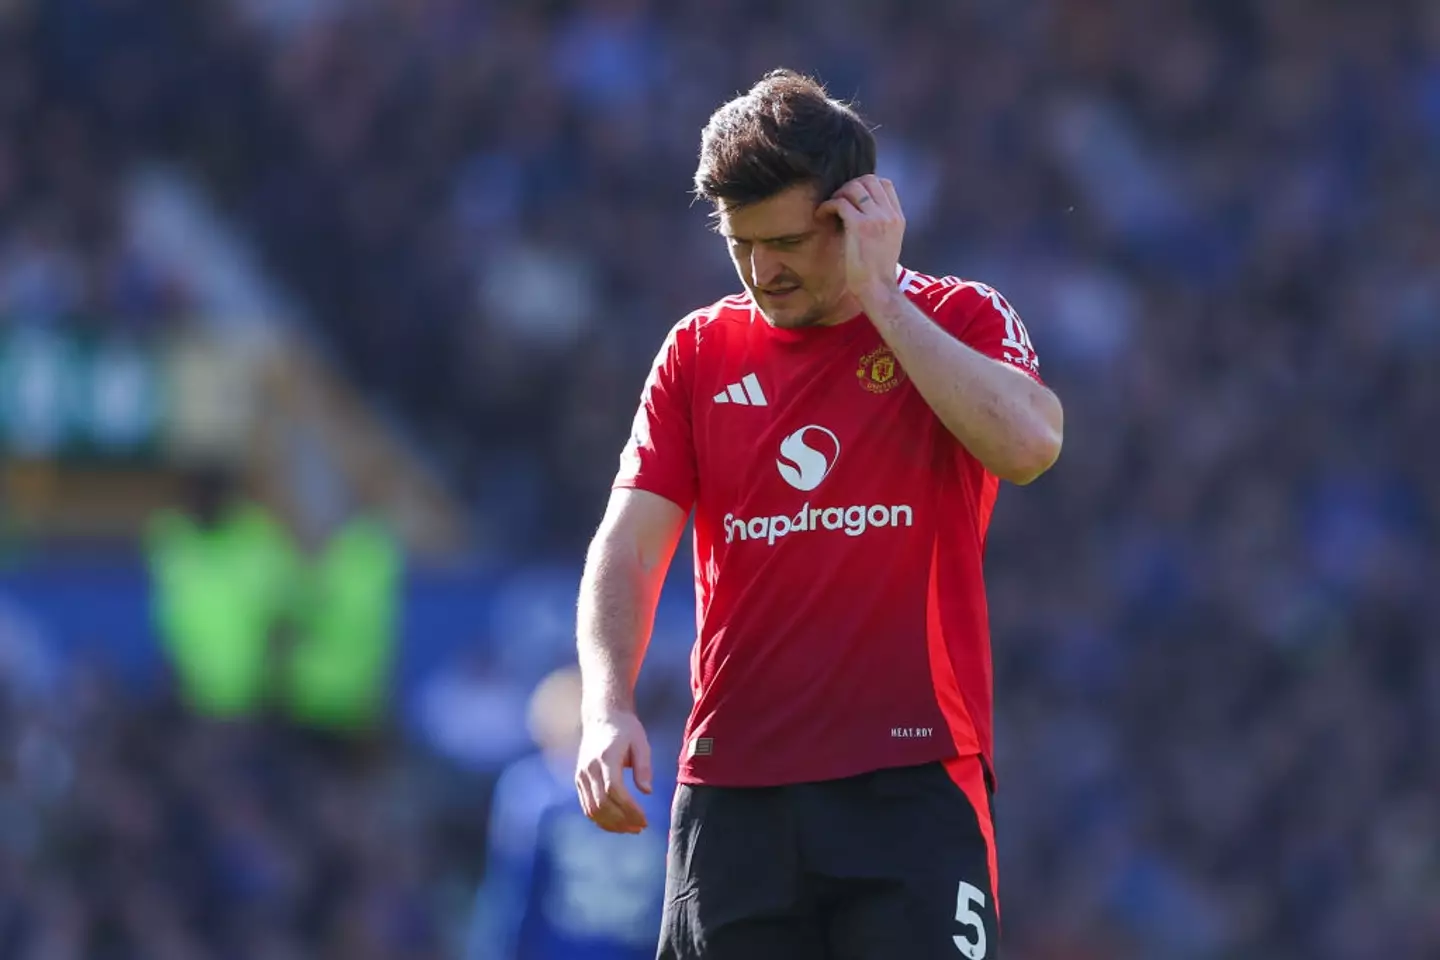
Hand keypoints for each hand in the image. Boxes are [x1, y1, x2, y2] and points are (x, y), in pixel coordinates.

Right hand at [575, 709, 652, 833]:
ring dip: (611, 824)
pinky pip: (587, 806)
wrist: (602, 717)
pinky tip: (617, 823)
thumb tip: (647, 792)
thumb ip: (644, 767)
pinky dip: (601, 819)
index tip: (645, 820)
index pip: (614, 790)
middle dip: (622, 821)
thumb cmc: (626, 730)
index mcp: (605, 757)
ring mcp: (581, 775)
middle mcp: (589, 768)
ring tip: (631, 829)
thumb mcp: (641, 743)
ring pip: (592, 809)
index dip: (629, 809)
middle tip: (640, 828)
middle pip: (602, 804)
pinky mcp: (579, 780)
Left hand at [817, 174, 904, 307]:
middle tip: (838, 200)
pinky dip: (827, 205)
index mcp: (897, 217)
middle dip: (849, 186)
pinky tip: (822, 215)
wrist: (878, 289)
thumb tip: (863, 210)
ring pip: (854, 187)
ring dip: (838, 194)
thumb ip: (882, 223)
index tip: (852, 197)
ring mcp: (875, 218)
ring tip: (830, 208)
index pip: (885, 184)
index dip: (865, 185)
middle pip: (869, 180)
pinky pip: (840, 202)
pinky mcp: (859, 225)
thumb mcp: (889, 241)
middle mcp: (888, 214)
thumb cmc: (878, 271)